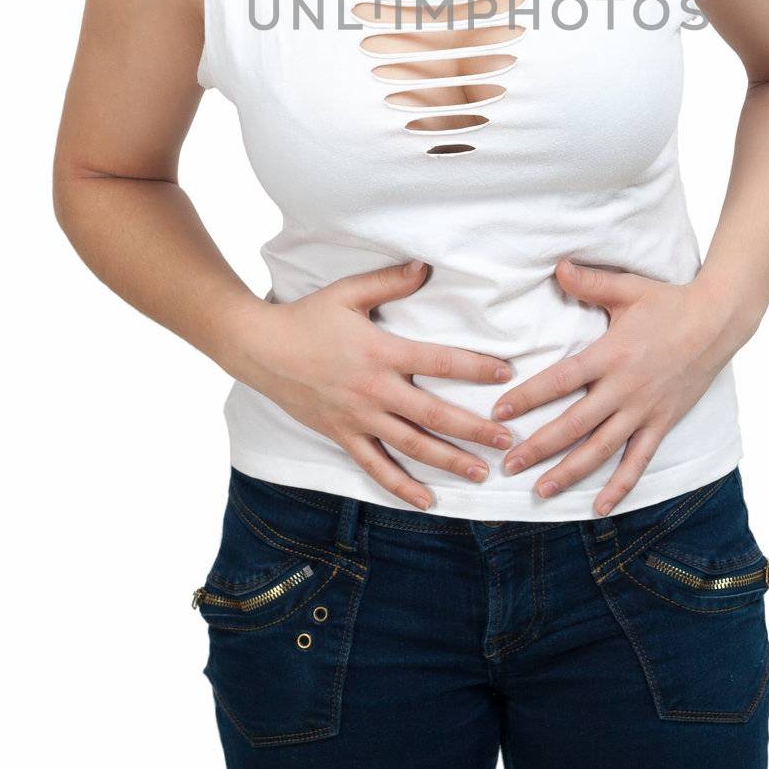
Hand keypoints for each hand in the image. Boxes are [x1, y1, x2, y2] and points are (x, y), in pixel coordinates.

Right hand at [232, 260, 516, 511]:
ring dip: (449, 461)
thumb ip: (390, 282)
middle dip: (474, 429)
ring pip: (411, 447)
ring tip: (481, 472)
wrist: (261, 349)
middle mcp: (374, 390)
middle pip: (434, 415)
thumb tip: (426, 268)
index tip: (507, 376)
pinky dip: (401, 487)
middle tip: (508, 441)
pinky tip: (427, 501)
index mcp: (381, 352)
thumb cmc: (307, 317)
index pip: (439, 362)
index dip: (475, 369)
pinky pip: (375, 467)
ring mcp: (358, 418)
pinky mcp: (342, 436)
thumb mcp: (348, 292)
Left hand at [490, 259, 734, 515]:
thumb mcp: (627, 288)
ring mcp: (644, 410)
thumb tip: (556, 267)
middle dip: (538, 446)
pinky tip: (600, 507)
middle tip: (507, 464)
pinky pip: (638, 461)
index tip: (499, 413)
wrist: (717, 322)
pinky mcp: (662, 423)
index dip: (528, 397)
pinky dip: (620, 486)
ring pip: (601, 449)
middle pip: (574, 424)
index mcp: (610, 355)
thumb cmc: (668, 302)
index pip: (560, 381)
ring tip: (540, 490)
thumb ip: (589, 282)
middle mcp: (624, 388)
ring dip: (570, 472)